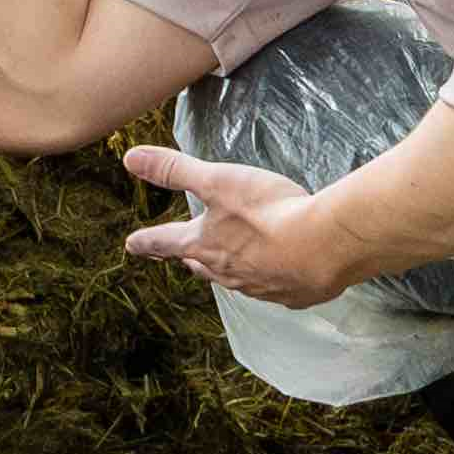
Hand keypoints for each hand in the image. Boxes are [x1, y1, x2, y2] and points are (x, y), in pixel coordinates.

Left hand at [114, 143, 357, 308]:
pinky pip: (273, 288)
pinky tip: (277, 274)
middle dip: (189, 258)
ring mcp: (259, 287)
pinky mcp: (291, 294)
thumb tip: (130, 159)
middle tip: (182, 256)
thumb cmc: (267, 212)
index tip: (131, 244)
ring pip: (234, 279)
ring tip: (226, 264)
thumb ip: (175, 170)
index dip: (146, 241)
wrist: (322, 247)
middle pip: (200, 264)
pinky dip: (269, 279)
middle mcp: (227, 272)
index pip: (165, 242)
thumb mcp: (217, 181)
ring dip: (227, 270)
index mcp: (204, 245)